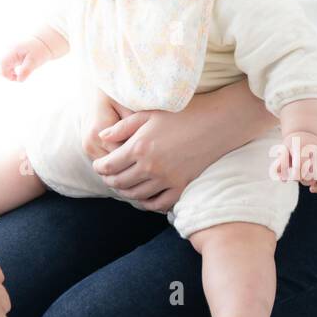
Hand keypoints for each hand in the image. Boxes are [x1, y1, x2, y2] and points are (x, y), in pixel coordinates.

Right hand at [0, 37, 51, 81]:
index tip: (16, 78)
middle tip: (17, 77)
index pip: (2, 64)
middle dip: (5, 74)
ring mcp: (7, 51)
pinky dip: (8, 69)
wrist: (42, 41)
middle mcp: (8, 49)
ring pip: (0, 64)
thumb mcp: (35, 61)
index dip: (6, 74)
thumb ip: (26, 70)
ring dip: (6, 72)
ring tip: (16, 74)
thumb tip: (19, 80)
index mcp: (13, 50)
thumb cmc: (39, 50)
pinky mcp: (9, 54)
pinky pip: (4, 63)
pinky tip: (16, 71)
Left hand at [90, 79, 275, 213]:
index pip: (109, 165)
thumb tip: (102, 136)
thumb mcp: (149, 114)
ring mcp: (166, 180)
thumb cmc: (183, 113)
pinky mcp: (181, 187)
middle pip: (120, 182)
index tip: (98, 166)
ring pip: (136, 195)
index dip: (100, 167)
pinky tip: (143, 198)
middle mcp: (150, 167)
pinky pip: (158, 204)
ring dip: (125, 192)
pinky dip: (147, 203)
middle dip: (109, 181)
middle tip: (107, 177)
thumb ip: (123, 127)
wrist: (217, 124)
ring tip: (122, 186)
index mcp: (139, 146)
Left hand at [273, 130, 316, 193]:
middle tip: (300, 178)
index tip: (292, 176)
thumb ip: (280, 164)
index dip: (296, 176)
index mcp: (304, 148)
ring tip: (312, 189)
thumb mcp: (283, 150)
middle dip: (305, 181)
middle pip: (315, 175)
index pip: (302, 167)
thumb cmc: (292, 145)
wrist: (307, 133)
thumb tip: (283, 180)